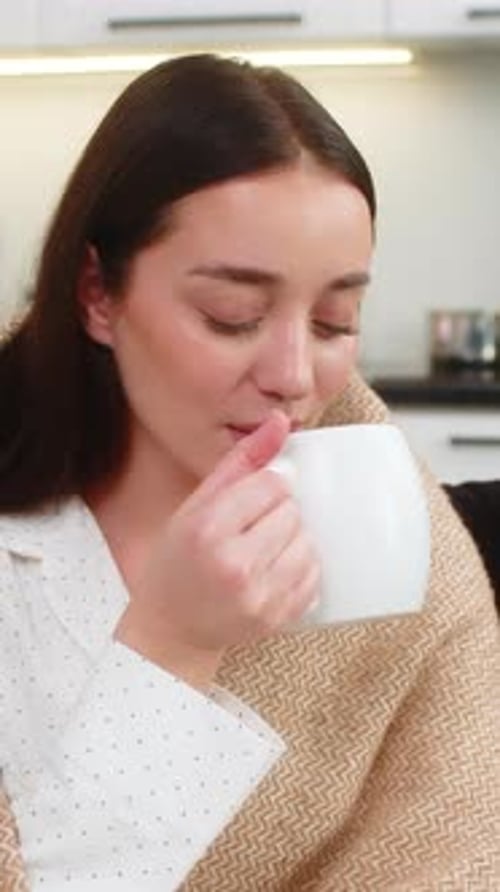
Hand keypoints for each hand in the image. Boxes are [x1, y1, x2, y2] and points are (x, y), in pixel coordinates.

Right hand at [115, 410, 319, 686]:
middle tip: (251, 530)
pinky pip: (313, 578)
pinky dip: (301, 569)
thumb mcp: (196, 506)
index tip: (250, 502)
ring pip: (307, 543)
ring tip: (263, 550)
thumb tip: (280, 422)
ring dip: (293, 541)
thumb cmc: (179, 562)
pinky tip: (273, 571)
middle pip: (292, 513)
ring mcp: (257, 596)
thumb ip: (240, 462)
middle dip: (278, 515)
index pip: (272, 485)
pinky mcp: (275, 619)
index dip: (266, 488)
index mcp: (207, 530)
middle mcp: (233, 564)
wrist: (171, 628)